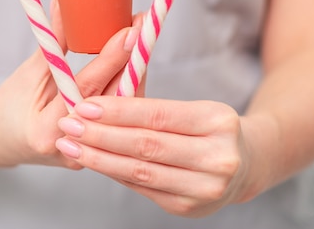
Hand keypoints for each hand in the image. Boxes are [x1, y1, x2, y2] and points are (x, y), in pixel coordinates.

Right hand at [0, 0, 140, 168]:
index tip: (130, 29)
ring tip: (142, 40)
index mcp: (45, 130)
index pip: (87, 88)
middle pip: (113, 101)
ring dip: (135, 73)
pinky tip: (135, 65)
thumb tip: (64, 1)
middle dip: (133, 61)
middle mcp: (71, 147)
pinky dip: (127, 89)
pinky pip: (119, 117)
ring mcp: (87, 153)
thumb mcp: (28, 72)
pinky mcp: (97, 150)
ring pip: (123, 111)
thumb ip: (51, 40)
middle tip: (144, 27)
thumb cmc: (7, 107)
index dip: (111, 56)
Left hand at [56, 97, 253, 216]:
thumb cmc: (211, 129)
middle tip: (68, 124)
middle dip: (100, 135)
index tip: (84, 105)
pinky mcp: (189, 208)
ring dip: (99, 158)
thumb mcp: (195, 108)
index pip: (158, 115)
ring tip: (70, 145)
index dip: (117, 110)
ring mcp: (205, 188)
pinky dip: (113, 173)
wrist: (245, 164)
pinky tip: (92, 161)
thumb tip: (98, 105)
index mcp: (218, 121)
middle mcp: (217, 158)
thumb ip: (153, 107)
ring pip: (140, 171)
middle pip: (146, 145)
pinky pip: (142, 187)